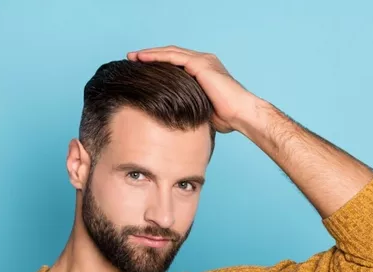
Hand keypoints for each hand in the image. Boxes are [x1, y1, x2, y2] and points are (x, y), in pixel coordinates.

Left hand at [127, 46, 257, 133]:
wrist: (241, 114)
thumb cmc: (226, 117)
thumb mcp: (200, 109)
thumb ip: (188, 105)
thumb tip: (173, 117)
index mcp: (203, 71)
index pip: (176, 64)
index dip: (158, 65)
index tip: (142, 70)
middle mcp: (203, 61)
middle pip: (171, 55)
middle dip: (150, 56)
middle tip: (132, 59)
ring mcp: (202, 61)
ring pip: (170, 53)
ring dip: (149, 54)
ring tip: (133, 57)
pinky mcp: (200, 64)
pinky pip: (174, 57)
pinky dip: (157, 57)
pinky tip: (143, 59)